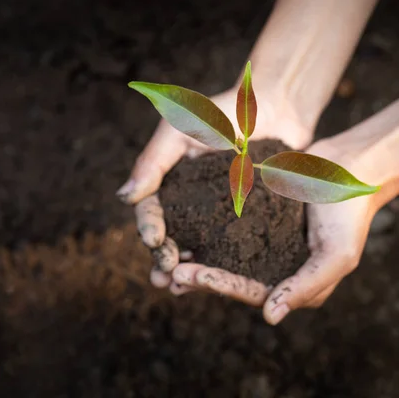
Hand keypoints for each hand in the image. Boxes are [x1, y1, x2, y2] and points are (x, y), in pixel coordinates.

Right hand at [117, 85, 312, 303]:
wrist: (275, 108)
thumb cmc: (222, 113)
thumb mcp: (179, 130)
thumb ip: (153, 162)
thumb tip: (124, 199)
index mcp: (170, 185)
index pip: (151, 211)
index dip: (150, 227)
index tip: (154, 240)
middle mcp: (191, 204)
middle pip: (172, 238)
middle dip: (163, 259)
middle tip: (162, 277)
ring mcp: (219, 215)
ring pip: (198, 249)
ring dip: (186, 271)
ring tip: (179, 290)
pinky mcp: (248, 222)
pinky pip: (232, 247)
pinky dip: (222, 266)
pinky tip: (219, 282)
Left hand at [169, 139, 378, 323]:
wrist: (350, 169)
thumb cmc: (349, 215)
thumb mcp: (337, 255)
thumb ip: (305, 286)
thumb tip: (270, 317)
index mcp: (291, 284)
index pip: (249, 291)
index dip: (217, 285)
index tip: (187, 276)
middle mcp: (273, 268)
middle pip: (229, 277)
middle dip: (198, 276)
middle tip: (165, 272)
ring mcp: (263, 243)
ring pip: (222, 255)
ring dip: (195, 259)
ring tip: (163, 260)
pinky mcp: (256, 219)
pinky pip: (224, 227)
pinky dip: (203, 230)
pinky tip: (181, 227)